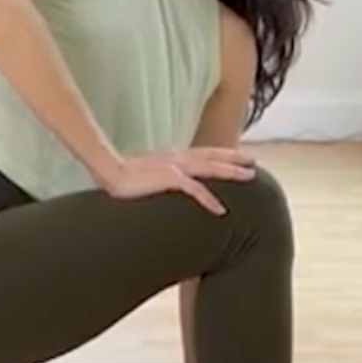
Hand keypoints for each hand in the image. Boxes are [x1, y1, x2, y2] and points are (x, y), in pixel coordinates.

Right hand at [101, 148, 255, 214]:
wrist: (108, 171)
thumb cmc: (122, 174)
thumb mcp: (147, 171)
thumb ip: (160, 173)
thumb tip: (165, 181)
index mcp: (172, 155)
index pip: (203, 152)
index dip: (221, 153)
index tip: (236, 155)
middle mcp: (177, 157)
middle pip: (212, 156)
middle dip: (234, 158)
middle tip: (253, 161)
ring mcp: (175, 166)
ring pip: (211, 167)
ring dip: (231, 172)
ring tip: (249, 177)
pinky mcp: (169, 178)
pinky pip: (195, 190)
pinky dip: (209, 200)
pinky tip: (221, 211)